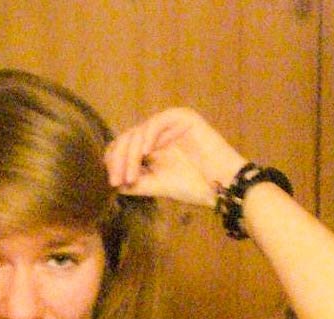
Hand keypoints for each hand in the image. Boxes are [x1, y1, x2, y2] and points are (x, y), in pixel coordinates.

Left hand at [105, 107, 245, 206]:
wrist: (221, 185)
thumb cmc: (193, 186)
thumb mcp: (156, 185)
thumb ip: (135, 182)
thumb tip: (112, 183)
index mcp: (151, 146)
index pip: (124, 147)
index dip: (114, 162)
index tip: (112, 183)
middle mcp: (157, 133)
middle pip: (128, 138)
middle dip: (119, 160)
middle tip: (116, 181)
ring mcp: (169, 124)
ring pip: (139, 132)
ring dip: (131, 155)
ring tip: (131, 176)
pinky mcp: (182, 117)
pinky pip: (158, 122)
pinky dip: (149, 137)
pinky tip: (145, 154)